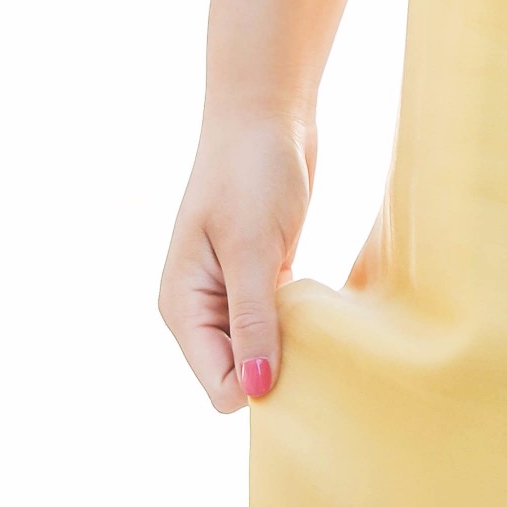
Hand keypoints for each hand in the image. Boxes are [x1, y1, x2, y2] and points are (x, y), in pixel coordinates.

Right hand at [158, 106, 315, 412]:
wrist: (265, 113)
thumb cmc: (251, 172)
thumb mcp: (254, 249)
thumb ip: (253, 322)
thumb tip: (257, 393)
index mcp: (182, 306)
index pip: (220, 384)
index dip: (261, 385)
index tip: (305, 360)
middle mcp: (200, 309)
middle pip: (240, 376)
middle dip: (278, 370)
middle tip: (322, 343)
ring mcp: (229, 295)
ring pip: (262, 354)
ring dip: (292, 349)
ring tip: (324, 325)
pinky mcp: (259, 280)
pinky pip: (278, 327)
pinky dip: (300, 326)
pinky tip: (323, 311)